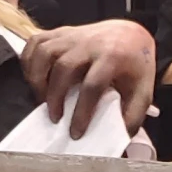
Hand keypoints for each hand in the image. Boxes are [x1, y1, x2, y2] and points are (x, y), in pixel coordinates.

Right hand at [22, 19, 157, 135]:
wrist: (131, 34)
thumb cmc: (135, 67)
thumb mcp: (143, 91)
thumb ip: (132, 116)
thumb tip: (117, 139)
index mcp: (114, 56)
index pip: (92, 85)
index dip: (81, 112)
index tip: (75, 132)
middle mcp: (90, 43)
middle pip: (64, 67)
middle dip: (55, 97)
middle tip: (56, 118)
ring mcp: (73, 35)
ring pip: (45, 52)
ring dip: (37, 78)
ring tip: (42, 99)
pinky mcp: (60, 32)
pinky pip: (36, 42)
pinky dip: (29, 61)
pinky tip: (34, 78)